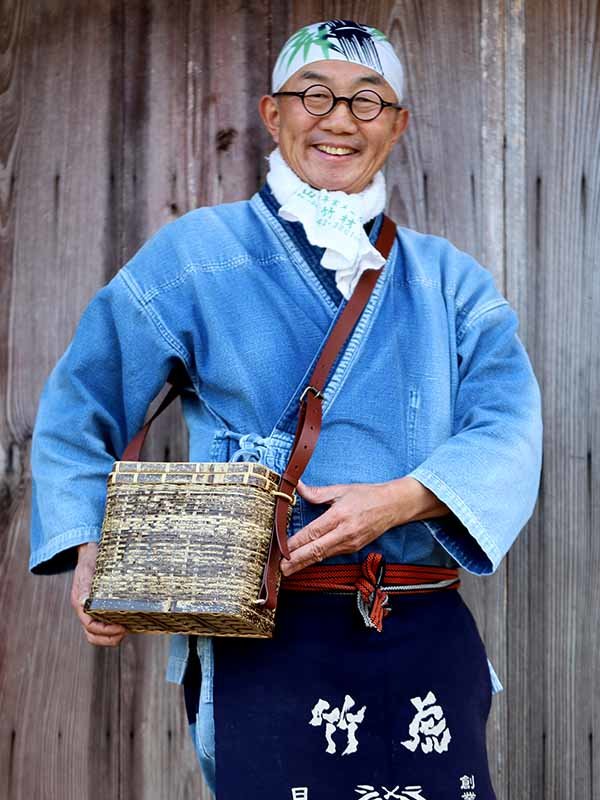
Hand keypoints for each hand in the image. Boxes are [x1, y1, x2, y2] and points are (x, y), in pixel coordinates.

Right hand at [70, 542, 128, 646]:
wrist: (90, 552)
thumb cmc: (90, 560)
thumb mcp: (87, 569)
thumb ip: (86, 585)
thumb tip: (84, 602)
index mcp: (80, 602)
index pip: (89, 625)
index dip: (105, 630)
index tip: (121, 628)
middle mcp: (83, 609)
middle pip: (92, 634)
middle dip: (108, 638)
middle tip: (124, 632)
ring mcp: (89, 609)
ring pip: (96, 633)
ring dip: (109, 637)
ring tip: (125, 631)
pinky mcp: (97, 607)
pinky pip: (102, 624)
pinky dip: (111, 630)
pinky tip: (124, 624)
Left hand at [280, 478, 402, 575]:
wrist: (393, 506)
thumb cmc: (367, 496)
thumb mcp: (341, 489)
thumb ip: (317, 492)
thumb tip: (297, 487)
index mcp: (339, 516)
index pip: (313, 533)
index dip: (296, 543)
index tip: (282, 549)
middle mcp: (344, 533)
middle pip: (316, 550)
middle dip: (297, 561)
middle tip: (280, 569)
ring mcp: (350, 544)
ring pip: (322, 556)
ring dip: (304, 563)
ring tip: (287, 570)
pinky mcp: (353, 548)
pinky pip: (330, 554)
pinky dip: (316, 559)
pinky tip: (304, 562)